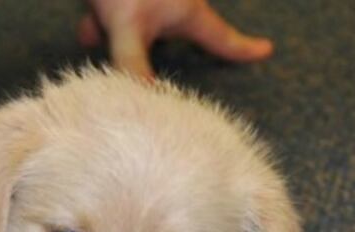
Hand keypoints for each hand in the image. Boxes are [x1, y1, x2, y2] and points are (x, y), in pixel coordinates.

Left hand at [79, 0, 273, 78]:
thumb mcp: (126, 28)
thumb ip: (133, 65)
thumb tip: (147, 99)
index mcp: (188, 12)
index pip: (221, 38)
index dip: (242, 49)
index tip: (265, 50)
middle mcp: (175, 3)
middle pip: (172, 35)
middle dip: (152, 50)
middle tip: (151, 60)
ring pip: (141, 25)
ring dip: (120, 35)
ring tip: (98, 36)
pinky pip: (121, 13)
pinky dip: (105, 21)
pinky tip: (88, 29)